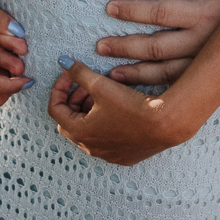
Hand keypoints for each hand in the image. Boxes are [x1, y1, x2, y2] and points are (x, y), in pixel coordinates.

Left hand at [47, 61, 194, 164]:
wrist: (164, 124)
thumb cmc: (131, 106)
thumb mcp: (101, 85)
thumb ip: (79, 73)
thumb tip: (63, 63)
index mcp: (79, 132)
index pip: (55, 110)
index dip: (59, 89)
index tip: (69, 76)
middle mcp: (90, 148)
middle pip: (70, 122)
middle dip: (75, 100)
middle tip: (86, 85)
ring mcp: (107, 155)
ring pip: (88, 132)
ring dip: (89, 112)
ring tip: (103, 95)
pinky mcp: (123, 156)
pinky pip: (106, 141)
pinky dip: (104, 125)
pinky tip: (117, 111)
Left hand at [99, 0, 219, 86]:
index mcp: (205, 13)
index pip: (160, 12)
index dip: (133, 11)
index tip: (109, 8)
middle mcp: (202, 42)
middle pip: (155, 47)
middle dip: (125, 46)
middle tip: (99, 46)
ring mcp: (206, 64)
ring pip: (163, 73)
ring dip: (135, 74)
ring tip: (110, 75)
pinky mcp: (212, 79)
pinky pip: (178, 87)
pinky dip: (156, 90)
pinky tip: (138, 92)